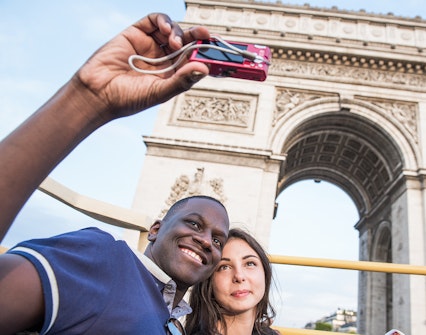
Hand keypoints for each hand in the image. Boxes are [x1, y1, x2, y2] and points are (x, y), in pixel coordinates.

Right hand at [76, 13, 209, 119]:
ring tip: (175, 42)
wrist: (98, 93)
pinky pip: (153, 21)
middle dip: (195, 37)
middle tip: (204, 35)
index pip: (192, 60)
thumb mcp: (159, 92)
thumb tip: (204, 69)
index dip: (203, 53)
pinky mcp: (136, 33)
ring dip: (178, 32)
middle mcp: (162, 59)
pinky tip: (166, 29)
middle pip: (185, 42)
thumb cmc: (128, 99)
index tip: (214, 49)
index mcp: (171, 74)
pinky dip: (163, 21)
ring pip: (172, 30)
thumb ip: (181, 80)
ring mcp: (150, 45)